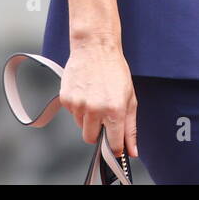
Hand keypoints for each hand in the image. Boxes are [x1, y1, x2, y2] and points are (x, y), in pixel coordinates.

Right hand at [59, 36, 138, 160]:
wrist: (95, 48)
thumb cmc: (114, 71)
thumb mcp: (130, 98)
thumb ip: (131, 128)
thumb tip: (132, 151)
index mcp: (114, 110)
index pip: (113, 144)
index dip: (115, 147)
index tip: (115, 147)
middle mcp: (95, 109)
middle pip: (91, 139)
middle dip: (98, 132)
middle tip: (103, 116)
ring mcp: (78, 105)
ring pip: (81, 126)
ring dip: (87, 118)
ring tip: (95, 98)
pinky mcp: (66, 99)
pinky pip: (72, 114)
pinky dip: (78, 108)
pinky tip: (85, 92)